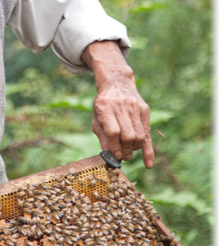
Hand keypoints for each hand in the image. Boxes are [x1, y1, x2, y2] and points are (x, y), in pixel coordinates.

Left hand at [81, 41, 153, 167]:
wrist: (117, 82)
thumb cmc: (103, 103)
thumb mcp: (96, 117)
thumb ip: (102, 136)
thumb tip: (108, 156)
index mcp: (105, 106)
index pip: (113, 132)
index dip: (115, 147)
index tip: (114, 156)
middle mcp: (121, 106)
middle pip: (128, 135)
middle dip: (125, 150)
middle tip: (122, 156)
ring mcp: (134, 107)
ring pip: (139, 136)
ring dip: (134, 149)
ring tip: (129, 152)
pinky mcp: (145, 109)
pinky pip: (148, 133)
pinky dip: (148, 150)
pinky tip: (148, 163)